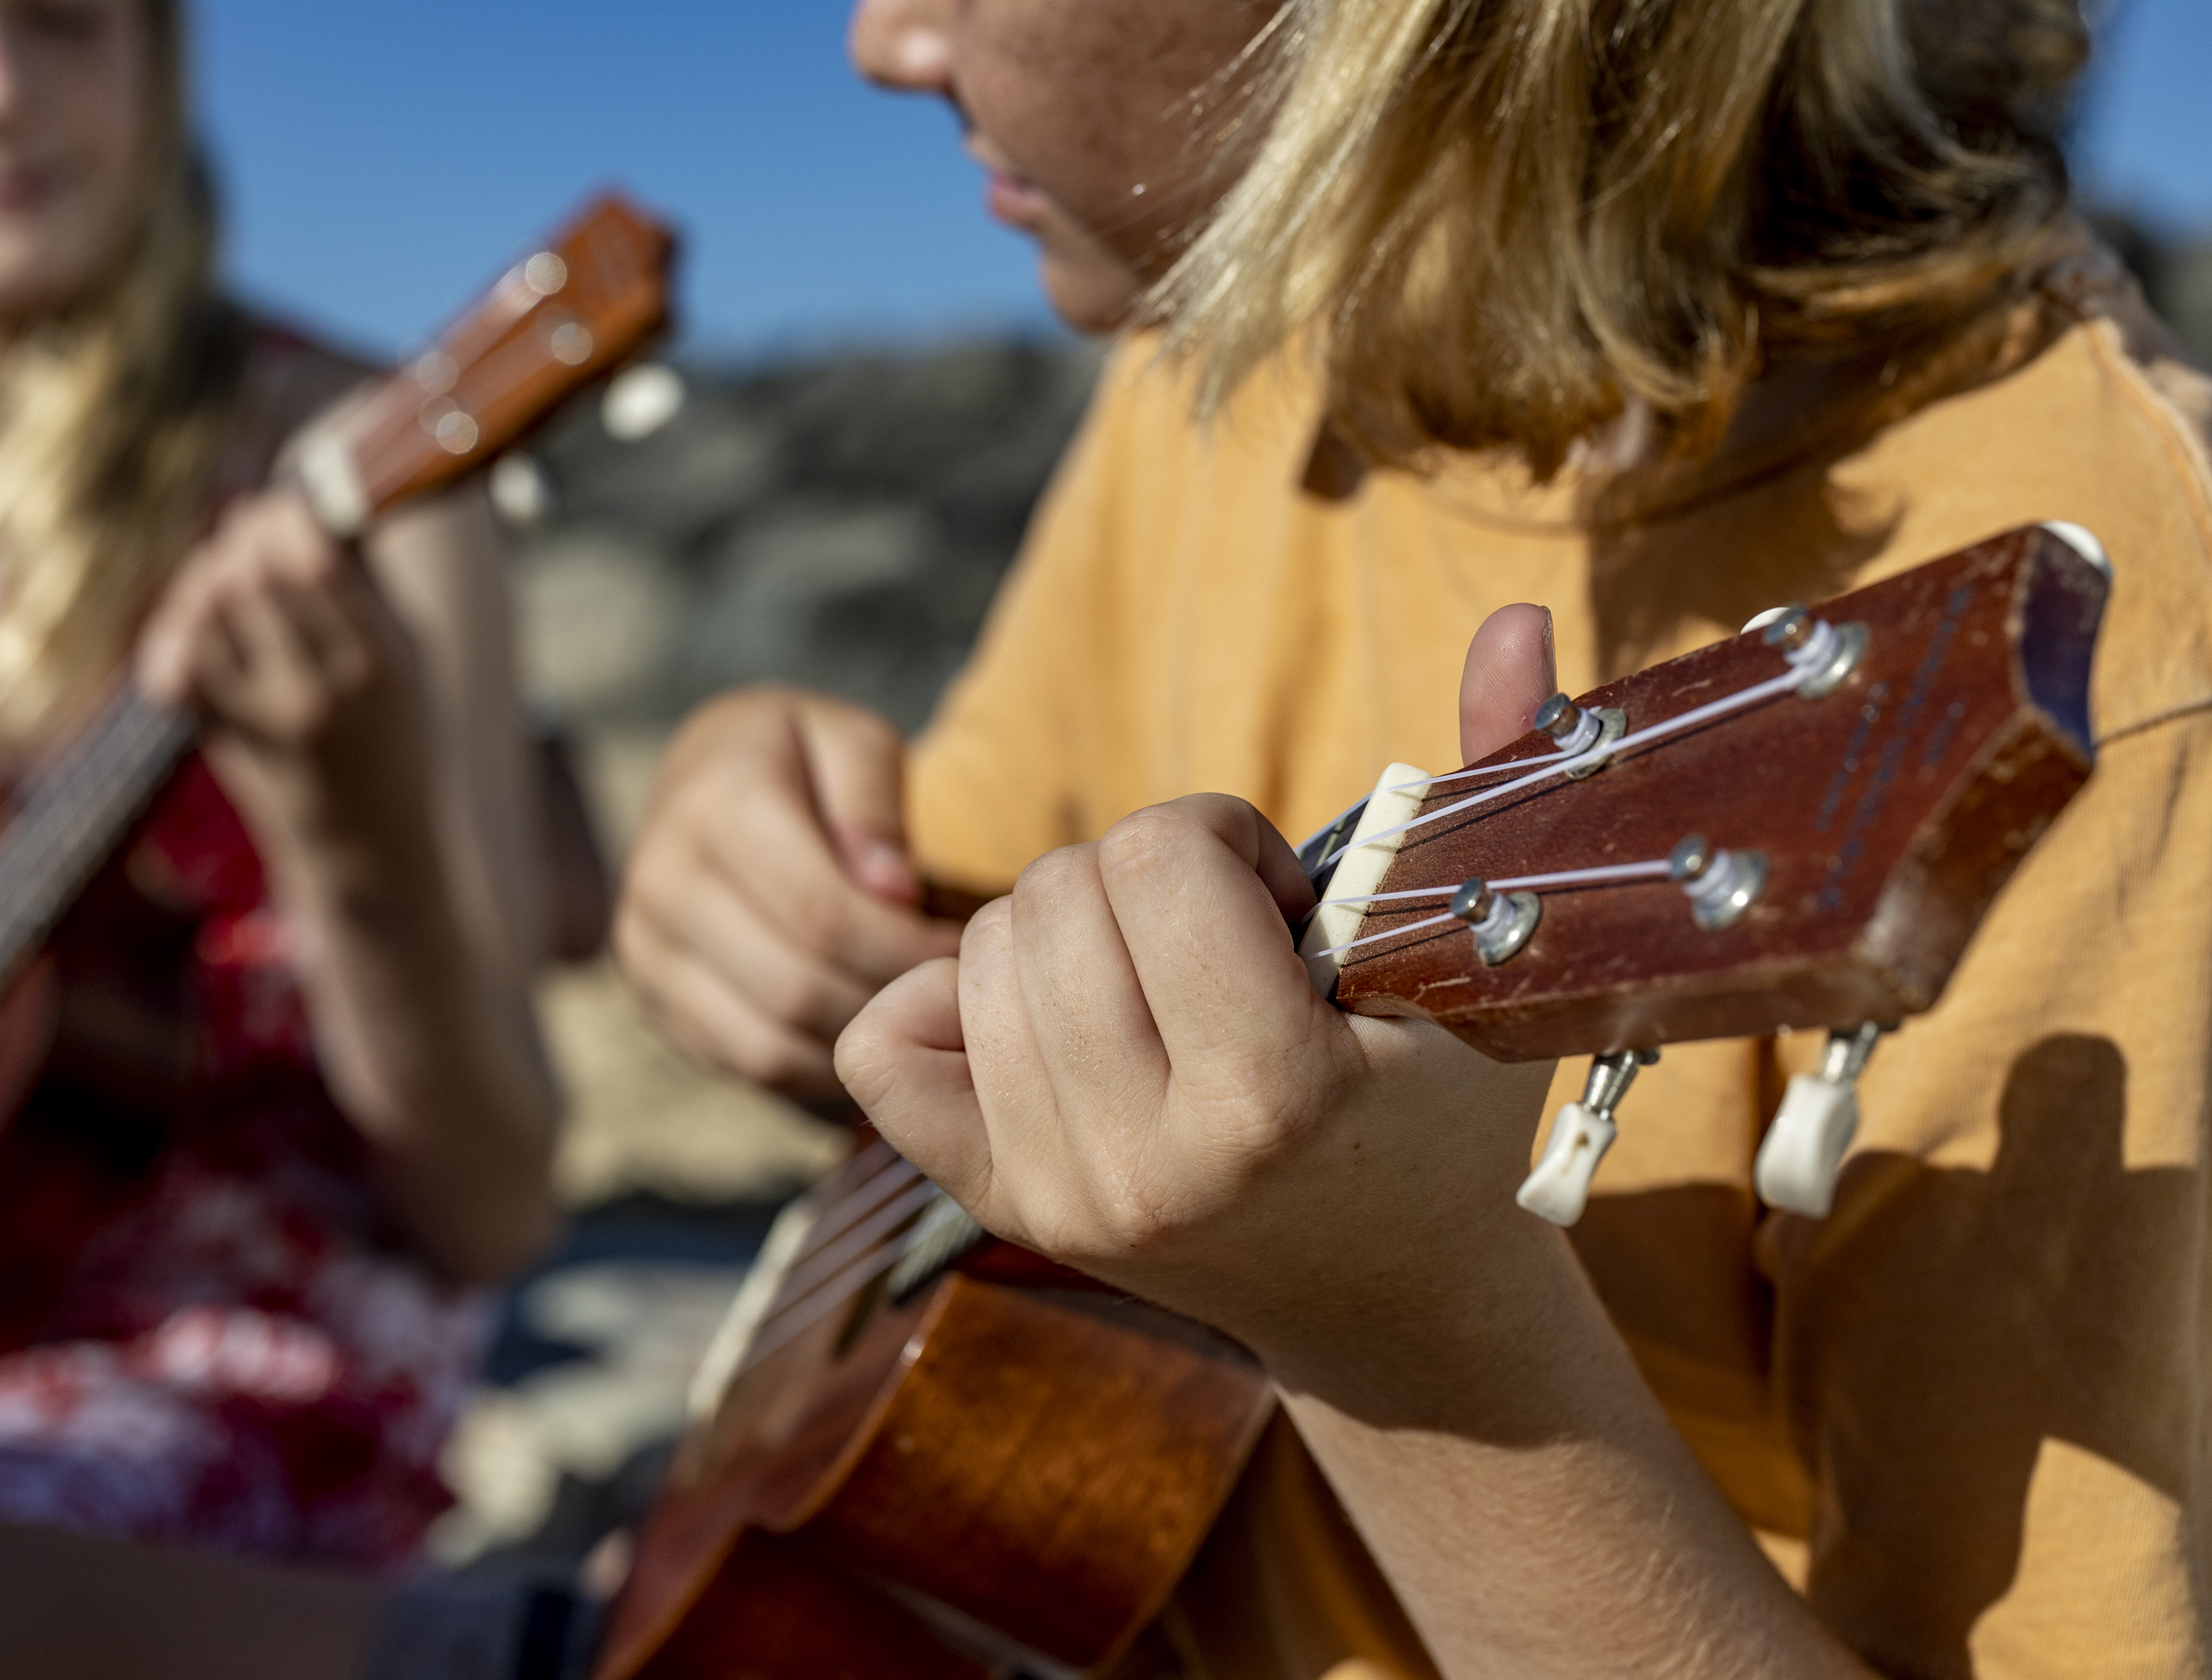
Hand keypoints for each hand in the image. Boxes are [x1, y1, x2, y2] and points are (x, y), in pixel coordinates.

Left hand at [135, 490, 429, 851]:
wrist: (369, 846)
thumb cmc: (396, 733)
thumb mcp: (409, 655)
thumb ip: (367, 581)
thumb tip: (320, 492)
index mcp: (380, 660)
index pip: (312, 560)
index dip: (284, 516)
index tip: (286, 509)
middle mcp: (318, 690)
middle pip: (247, 575)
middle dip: (240, 539)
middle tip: (249, 536)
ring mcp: (263, 719)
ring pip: (202, 611)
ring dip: (205, 578)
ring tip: (226, 579)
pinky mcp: (220, 739)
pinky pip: (172, 663)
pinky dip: (177, 630)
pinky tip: (199, 627)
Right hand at [615, 687, 963, 1096]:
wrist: (707, 772)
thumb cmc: (800, 756)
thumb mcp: (850, 739)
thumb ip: (874, 804)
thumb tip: (892, 894)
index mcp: (715, 806)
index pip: (823, 914)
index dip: (905, 948)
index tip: (961, 953)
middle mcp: (662, 880)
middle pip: (795, 987)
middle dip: (886, 1003)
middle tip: (943, 995)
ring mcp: (646, 946)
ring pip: (766, 1043)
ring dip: (853, 1045)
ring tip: (907, 1016)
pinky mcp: (651, 994)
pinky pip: (743, 1064)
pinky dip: (814, 1068)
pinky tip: (860, 1033)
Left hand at [836, 602, 1563, 1360]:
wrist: (1391, 1295)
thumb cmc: (1438, 1113)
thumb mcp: (1481, 959)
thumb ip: (1485, 786)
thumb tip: (1514, 615)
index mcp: (1269, 1098)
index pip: (1161, 857)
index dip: (1224, 842)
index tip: (1280, 904)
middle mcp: (1143, 1162)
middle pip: (1056, 892)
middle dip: (1144, 881)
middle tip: (1220, 946)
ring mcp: (1058, 1196)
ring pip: (978, 949)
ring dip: (1064, 929)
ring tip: (1158, 982)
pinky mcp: (1002, 1208)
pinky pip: (883, 1047)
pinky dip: (945, 1000)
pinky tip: (1043, 1013)